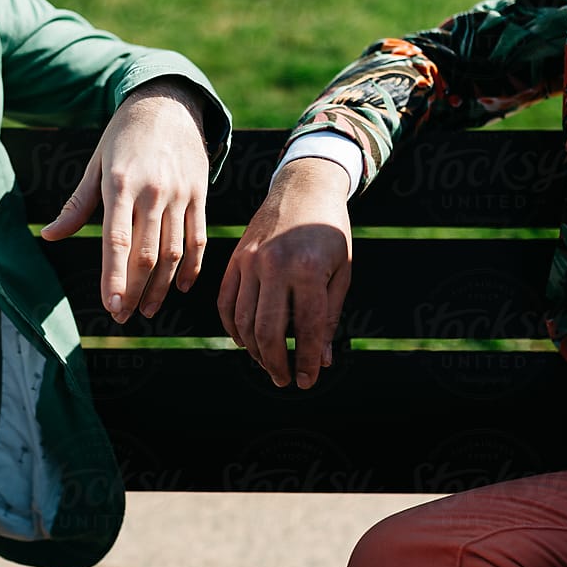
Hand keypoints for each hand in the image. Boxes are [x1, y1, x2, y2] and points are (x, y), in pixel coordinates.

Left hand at [41, 78, 208, 322]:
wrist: (168, 102)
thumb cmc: (123, 135)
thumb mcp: (96, 164)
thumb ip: (77, 205)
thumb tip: (49, 236)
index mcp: (120, 184)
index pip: (116, 240)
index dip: (114, 277)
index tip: (110, 307)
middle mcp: (152, 191)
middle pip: (146, 253)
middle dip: (134, 291)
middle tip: (123, 316)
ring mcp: (179, 193)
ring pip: (173, 252)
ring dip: (161, 287)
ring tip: (148, 310)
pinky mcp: (200, 193)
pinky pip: (198, 238)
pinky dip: (192, 267)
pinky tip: (181, 287)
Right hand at [217, 157, 351, 387]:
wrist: (304, 186)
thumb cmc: (329, 231)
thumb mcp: (341, 271)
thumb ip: (330, 315)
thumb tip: (322, 359)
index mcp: (307, 269)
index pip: (306, 329)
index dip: (307, 361)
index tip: (308, 380)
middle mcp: (274, 265)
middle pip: (268, 331)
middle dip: (277, 363)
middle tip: (285, 380)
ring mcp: (250, 261)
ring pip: (243, 320)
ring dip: (254, 350)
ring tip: (268, 363)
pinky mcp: (235, 257)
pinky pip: (226, 301)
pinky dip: (232, 327)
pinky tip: (245, 341)